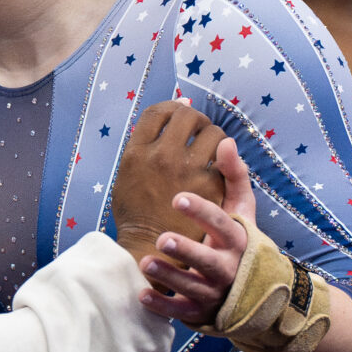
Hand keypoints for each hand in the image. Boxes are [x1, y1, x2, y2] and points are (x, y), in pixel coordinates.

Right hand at [111, 101, 225, 264]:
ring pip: (211, 132)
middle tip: (197, 130)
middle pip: (186, 115)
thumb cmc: (137, 211)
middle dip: (195, 118)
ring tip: (210, 148)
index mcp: (137, 152)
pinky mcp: (208, 186)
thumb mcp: (128, 174)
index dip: (172, 108)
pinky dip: (222, 157)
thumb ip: (146, 144)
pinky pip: (222, 157)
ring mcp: (186, 170)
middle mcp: (161, 157)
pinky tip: (217, 167)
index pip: (158, 112)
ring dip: (213, 135)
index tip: (178, 115)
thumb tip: (178, 104)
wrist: (150, 248)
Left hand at [140, 137, 254, 323]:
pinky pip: (179, 312)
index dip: (201, 211)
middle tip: (161, 238)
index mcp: (237, 239)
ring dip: (168, 276)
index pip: (221, 224)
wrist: (250, 291)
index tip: (177, 197)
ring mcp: (214, 292)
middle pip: (208, 260)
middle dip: (186, 250)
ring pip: (191, 287)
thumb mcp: (242, 211)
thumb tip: (224, 140)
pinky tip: (141, 294)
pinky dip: (162, 306)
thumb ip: (233, 176)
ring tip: (144, 261)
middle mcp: (227, 267)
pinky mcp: (199, 312)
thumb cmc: (239, 241)